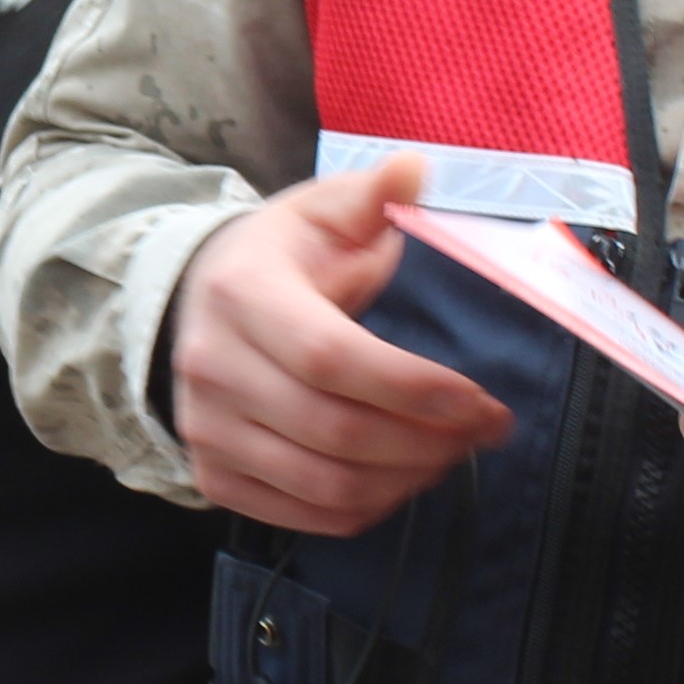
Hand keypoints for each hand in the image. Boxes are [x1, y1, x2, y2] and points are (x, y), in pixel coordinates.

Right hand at [166, 153, 511, 533]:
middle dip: (428, 440)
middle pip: (335, 430)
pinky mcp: (215, 476)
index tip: (483, 401)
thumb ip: (371, 195)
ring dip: (407, 479)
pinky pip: (305, 516)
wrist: (197, 304)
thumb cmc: (281, 258)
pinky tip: (404, 477)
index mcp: (243, 294)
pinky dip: (368, 508)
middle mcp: (212, 367)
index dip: (413, 387)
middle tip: (486, 429)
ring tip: (451, 452)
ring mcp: (207, 430)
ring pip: (324, 485)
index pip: (331, 358)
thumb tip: (415, 168)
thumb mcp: (322, 213)